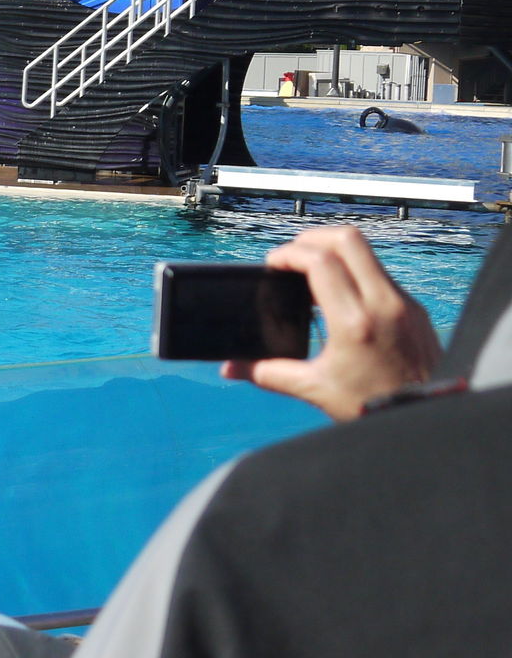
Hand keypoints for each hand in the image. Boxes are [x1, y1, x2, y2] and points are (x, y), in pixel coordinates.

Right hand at [223, 226, 439, 419]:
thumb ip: (269, 373)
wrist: (426, 419)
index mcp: (354, 322)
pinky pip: (380, 273)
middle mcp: (383, 304)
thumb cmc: (375, 407)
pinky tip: (339, 294)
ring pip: (367, 252)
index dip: (290, 253)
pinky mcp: (414, 309)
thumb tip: (231, 369)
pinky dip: (354, 271)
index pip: (320, 261)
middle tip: (293, 255)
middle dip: (313, 238)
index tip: (273, 263)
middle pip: (347, 239)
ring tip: (312, 271)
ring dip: (335, 252)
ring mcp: (403, 303)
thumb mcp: (316, 389)